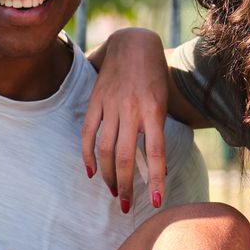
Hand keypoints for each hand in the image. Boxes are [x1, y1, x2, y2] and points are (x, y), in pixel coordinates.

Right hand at [81, 28, 171, 212]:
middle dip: (126, 185)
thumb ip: (155, 130)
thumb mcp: (162, 102)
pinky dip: (87, 155)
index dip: (156, 180)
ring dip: (107, 175)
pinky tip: (91, 172)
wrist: (134, 43)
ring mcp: (111, 105)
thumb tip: (152, 167)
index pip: (156, 152)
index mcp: (153, 110)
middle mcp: (131, 109)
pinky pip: (88, 133)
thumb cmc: (154, 76)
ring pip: (105, 149)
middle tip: (127, 206)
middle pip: (125, 156)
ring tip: (113, 191)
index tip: (157, 202)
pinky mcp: (95, 101)